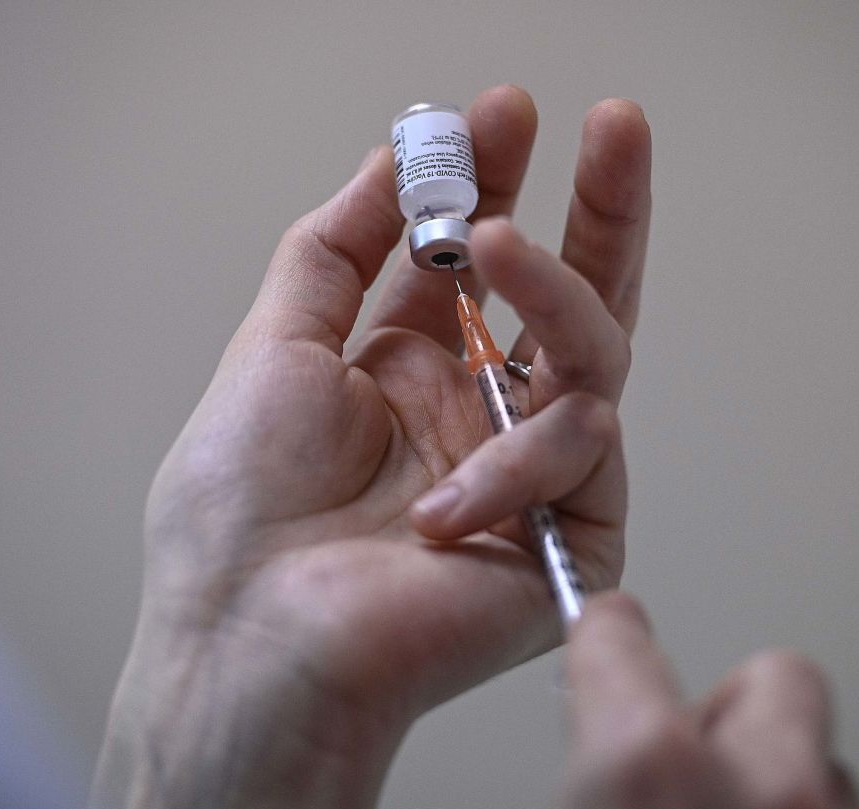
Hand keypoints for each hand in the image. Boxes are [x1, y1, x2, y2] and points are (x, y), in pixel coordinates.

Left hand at [90, 87, 650, 808]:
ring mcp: (525, 476)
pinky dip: (515, 463)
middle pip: (568, 299)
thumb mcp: (275, 349)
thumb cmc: (240, 518)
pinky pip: (584, 459)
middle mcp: (474, 418)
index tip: (503, 113)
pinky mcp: (568, 541)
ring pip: (595, 359)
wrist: (252, 645)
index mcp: (407, 377)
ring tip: (495, 240)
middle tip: (618, 126)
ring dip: (550, 290)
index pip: (481, 272)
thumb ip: (334, 249)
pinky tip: (444, 507)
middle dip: (598, 210)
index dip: (499, 188)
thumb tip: (389, 160)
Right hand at [552, 593, 858, 808]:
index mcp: (651, 772)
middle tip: (682, 756)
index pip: (621, 641)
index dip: (605, 640)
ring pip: (826, 767)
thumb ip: (593, 767)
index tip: (606, 638)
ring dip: (776, 785)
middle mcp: (763, 800)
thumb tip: (599, 750)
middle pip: (776, 677)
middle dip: (729, 707)